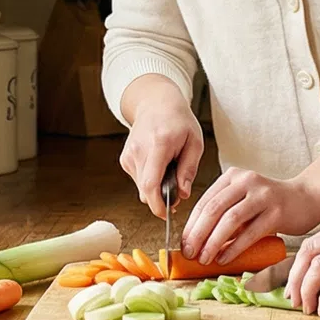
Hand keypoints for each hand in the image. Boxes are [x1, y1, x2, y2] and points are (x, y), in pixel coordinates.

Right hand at [117, 77, 203, 217]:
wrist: (156, 104)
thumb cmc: (179, 122)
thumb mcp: (195, 142)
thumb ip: (189, 169)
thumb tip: (182, 194)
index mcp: (159, 144)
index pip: (151, 183)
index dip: (157, 204)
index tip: (167, 215)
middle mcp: (139, 150)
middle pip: (145, 189)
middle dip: (162, 199)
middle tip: (177, 191)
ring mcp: (129, 155)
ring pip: (142, 187)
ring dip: (157, 188)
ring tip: (170, 169)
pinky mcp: (125, 159)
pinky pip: (139, 180)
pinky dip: (151, 180)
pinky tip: (159, 166)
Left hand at [182, 169, 319, 266]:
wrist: (306, 198)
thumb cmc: (270, 204)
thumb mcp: (243, 200)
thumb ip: (224, 212)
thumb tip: (196, 240)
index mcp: (233, 176)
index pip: (205, 201)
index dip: (191, 225)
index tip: (183, 244)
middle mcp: (246, 181)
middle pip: (214, 209)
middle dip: (198, 234)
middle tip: (190, 254)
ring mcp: (262, 195)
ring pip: (230, 220)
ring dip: (213, 242)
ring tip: (205, 258)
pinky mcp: (277, 212)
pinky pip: (250, 232)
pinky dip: (234, 248)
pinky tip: (224, 258)